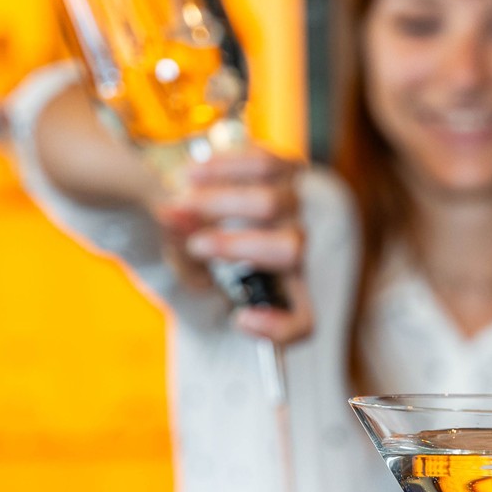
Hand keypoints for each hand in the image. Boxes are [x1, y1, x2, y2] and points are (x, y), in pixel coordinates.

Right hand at [152, 149, 314, 344]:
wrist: (253, 205)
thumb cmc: (230, 255)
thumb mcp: (209, 274)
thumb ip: (189, 263)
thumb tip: (172, 224)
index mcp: (308, 288)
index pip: (305, 319)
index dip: (278, 327)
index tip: (240, 320)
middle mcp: (319, 245)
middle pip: (287, 248)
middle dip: (233, 248)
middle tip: (193, 246)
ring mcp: (310, 204)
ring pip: (268, 204)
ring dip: (218, 206)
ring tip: (177, 204)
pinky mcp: (294, 167)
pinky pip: (263, 164)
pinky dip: (223, 169)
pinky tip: (192, 175)